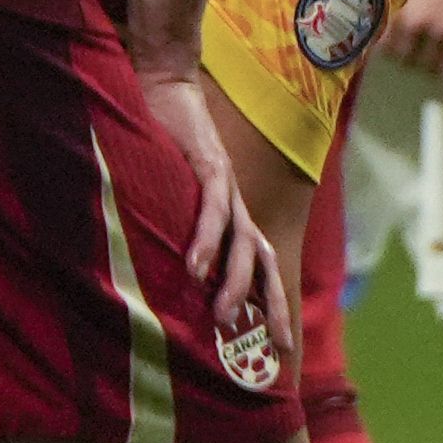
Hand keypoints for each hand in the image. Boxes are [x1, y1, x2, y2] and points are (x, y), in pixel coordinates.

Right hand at [140, 66, 289, 355]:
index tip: (278, 349)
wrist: (168, 93)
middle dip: (274, 307)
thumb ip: (174, 232)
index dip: (272, 306)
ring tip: (225, 317)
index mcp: (233, 218)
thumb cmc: (168, 151)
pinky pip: (210, 210)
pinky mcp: (208, 168)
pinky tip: (194, 267)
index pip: (262, 268)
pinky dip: (204, 239)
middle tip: (277, 349)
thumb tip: (164, 278)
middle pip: (266, 264)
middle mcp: (238, 208)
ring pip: (241, 242)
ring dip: (234, 282)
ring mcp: (227, 189)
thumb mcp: (172, 200)